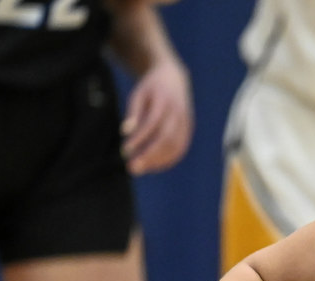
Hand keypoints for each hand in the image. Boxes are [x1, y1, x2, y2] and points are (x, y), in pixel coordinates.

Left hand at [122, 56, 192, 173]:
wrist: (174, 78)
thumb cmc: (151, 88)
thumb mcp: (138, 94)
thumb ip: (133, 112)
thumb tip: (125, 132)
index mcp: (165, 100)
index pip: (152, 123)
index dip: (140, 139)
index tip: (125, 151)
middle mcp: (178, 113)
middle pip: (166, 139)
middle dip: (149, 155)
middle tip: (132, 168)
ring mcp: (186, 123)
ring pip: (175, 147)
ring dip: (158, 161)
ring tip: (141, 169)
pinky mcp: (189, 130)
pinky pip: (180, 149)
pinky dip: (168, 160)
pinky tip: (154, 165)